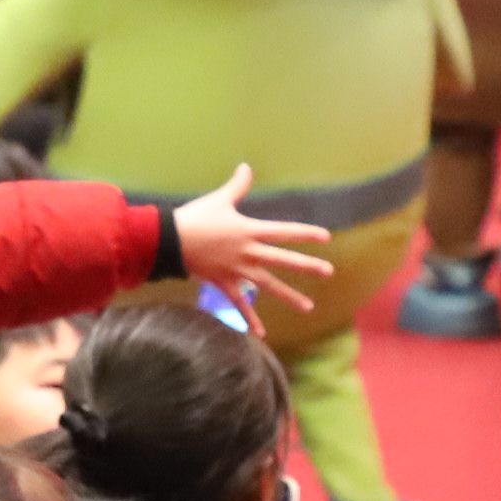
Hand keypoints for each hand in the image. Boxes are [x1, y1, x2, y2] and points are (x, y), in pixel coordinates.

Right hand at [173, 166, 334, 311]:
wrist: (171, 241)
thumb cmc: (195, 217)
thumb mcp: (219, 200)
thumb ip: (237, 186)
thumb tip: (246, 167)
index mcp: (249, 231)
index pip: (284, 232)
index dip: (305, 234)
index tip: (325, 237)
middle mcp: (248, 252)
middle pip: (283, 260)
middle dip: (307, 266)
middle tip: (328, 272)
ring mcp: (238, 270)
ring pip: (268, 285)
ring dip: (289, 296)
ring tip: (308, 307)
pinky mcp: (224, 283)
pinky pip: (240, 304)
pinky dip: (250, 319)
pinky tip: (261, 333)